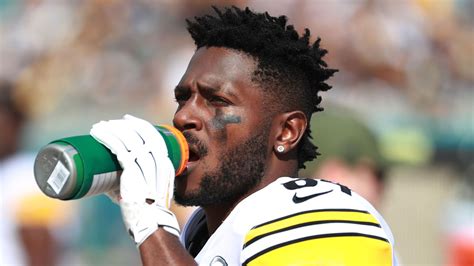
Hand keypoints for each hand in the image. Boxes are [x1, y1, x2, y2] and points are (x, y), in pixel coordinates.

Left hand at [90, 114, 179, 245]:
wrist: (151, 222)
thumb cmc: (147, 210)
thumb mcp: (150, 191)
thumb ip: (136, 184)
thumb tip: (111, 183)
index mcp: (166, 164)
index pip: (154, 136)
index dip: (141, 125)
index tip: (128, 120)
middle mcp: (158, 161)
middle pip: (141, 133)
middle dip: (125, 124)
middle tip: (111, 122)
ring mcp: (146, 165)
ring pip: (128, 138)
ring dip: (112, 129)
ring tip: (100, 126)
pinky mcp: (132, 171)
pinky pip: (119, 148)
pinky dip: (107, 138)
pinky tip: (98, 132)